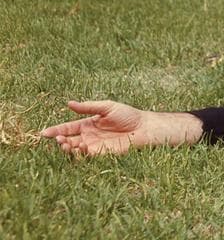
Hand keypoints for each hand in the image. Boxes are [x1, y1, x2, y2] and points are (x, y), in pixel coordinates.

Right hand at [40, 100, 201, 155]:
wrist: (144, 127)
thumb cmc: (128, 115)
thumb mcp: (107, 107)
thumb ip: (88, 107)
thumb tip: (69, 103)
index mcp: (88, 124)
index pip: (67, 128)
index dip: (55, 130)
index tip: (43, 133)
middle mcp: (88, 136)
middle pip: (67, 140)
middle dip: (59, 140)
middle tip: (58, 139)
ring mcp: (93, 146)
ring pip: (73, 150)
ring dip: (66, 148)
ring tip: (65, 143)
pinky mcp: (100, 155)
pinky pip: (85, 157)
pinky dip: (79, 153)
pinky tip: (81, 146)